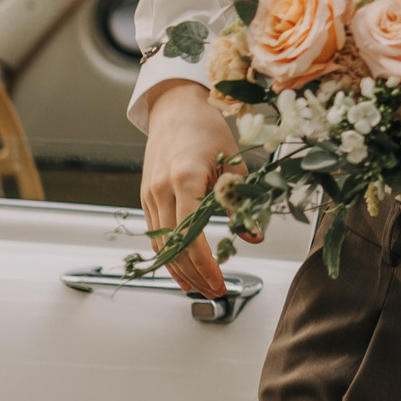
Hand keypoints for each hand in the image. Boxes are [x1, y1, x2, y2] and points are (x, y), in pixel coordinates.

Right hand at [140, 80, 236, 296]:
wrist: (176, 107)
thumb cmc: (208, 131)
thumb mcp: (234, 166)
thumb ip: (241, 203)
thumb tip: (254, 237)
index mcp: (185, 179)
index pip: (191, 236)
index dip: (206, 265)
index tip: (221, 282)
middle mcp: (162, 189)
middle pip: (174, 247)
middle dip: (195, 275)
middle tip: (216, 292)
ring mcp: (150, 193)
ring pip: (160, 244)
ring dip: (180, 270)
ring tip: (200, 288)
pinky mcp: (146, 195)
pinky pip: (155, 233)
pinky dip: (168, 254)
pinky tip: (182, 268)